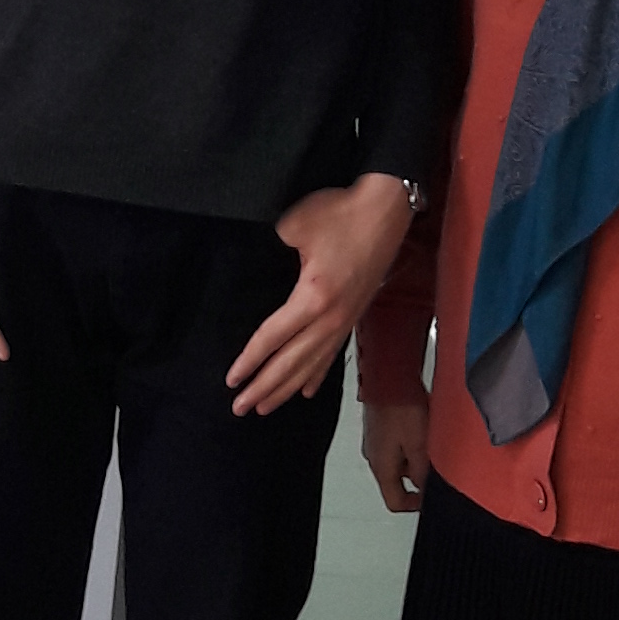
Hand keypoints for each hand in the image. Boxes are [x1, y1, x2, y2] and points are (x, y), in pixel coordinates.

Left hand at [227, 174, 416, 416]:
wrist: (386, 210)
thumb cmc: (340, 214)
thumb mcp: (296, 225)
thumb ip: (273, 246)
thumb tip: (258, 262)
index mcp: (312, 298)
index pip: (272, 338)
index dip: (250, 361)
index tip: (232, 380)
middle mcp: (329, 318)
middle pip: (291, 363)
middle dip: (264, 388)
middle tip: (240, 409)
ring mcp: (344, 321)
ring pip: (311, 365)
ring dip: (286, 389)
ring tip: (265, 407)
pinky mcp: (354, 316)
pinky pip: (331, 355)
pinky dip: (316, 375)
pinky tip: (306, 392)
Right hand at [362, 396, 429, 513]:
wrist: (388, 375)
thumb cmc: (401, 408)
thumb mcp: (419, 445)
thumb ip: (422, 472)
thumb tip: (425, 489)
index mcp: (382, 467)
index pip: (395, 501)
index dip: (415, 504)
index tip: (431, 496)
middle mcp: (374, 457)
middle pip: (398, 481)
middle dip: (419, 476)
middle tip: (436, 462)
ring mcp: (375, 441)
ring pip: (398, 461)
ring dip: (415, 457)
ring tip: (430, 441)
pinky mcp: (379, 427)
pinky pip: (396, 444)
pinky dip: (410, 442)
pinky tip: (421, 427)